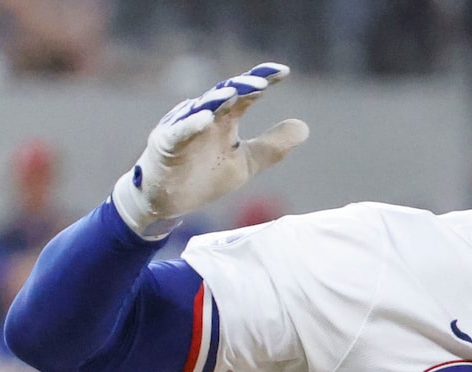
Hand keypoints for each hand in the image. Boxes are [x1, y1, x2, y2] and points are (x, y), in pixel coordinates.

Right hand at [112, 62, 309, 238]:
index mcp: (225, 119)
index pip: (246, 94)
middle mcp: (206, 117)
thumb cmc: (204, 175)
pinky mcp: (166, 143)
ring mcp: (184, 127)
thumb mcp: (246, 163)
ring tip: (235, 92)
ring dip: (218, 99)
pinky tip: (206, 119)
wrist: (168, 199)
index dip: (263, 80)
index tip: (285, 72)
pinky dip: (191, 124)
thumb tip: (304, 128)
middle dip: (243, 85)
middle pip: (225, 94)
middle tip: (263, 81)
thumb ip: (273, 146)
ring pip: (202, 108)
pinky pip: (180, 132)